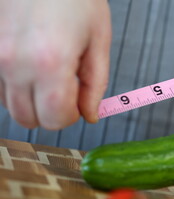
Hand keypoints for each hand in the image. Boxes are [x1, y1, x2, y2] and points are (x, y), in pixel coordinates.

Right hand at [0, 0, 110, 129]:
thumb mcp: (98, 40)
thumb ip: (95, 84)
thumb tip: (90, 115)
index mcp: (49, 63)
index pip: (54, 119)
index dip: (71, 115)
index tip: (79, 101)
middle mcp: (15, 64)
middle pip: (28, 119)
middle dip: (51, 112)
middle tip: (66, 88)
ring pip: (10, 106)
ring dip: (32, 100)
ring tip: (50, 72)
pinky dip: (16, 86)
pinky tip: (32, 66)